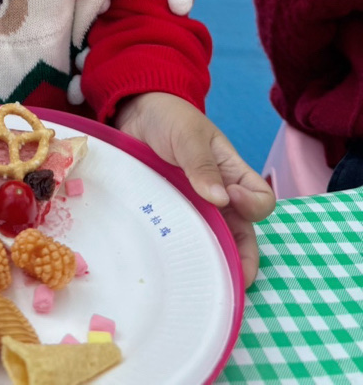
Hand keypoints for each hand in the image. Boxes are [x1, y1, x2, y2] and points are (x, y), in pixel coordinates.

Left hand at [113, 92, 275, 287]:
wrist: (135, 114)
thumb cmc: (170, 118)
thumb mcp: (188, 134)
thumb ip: (202, 163)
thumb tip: (221, 200)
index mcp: (232, 174)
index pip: (260, 200)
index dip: (253, 205)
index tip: (231, 196)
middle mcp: (218, 197)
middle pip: (241, 235)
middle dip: (242, 260)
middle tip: (235, 280)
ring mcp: (192, 208)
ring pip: (211, 243)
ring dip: (210, 261)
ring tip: (202, 281)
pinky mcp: (168, 214)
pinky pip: (179, 239)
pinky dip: (180, 254)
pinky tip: (172, 268)